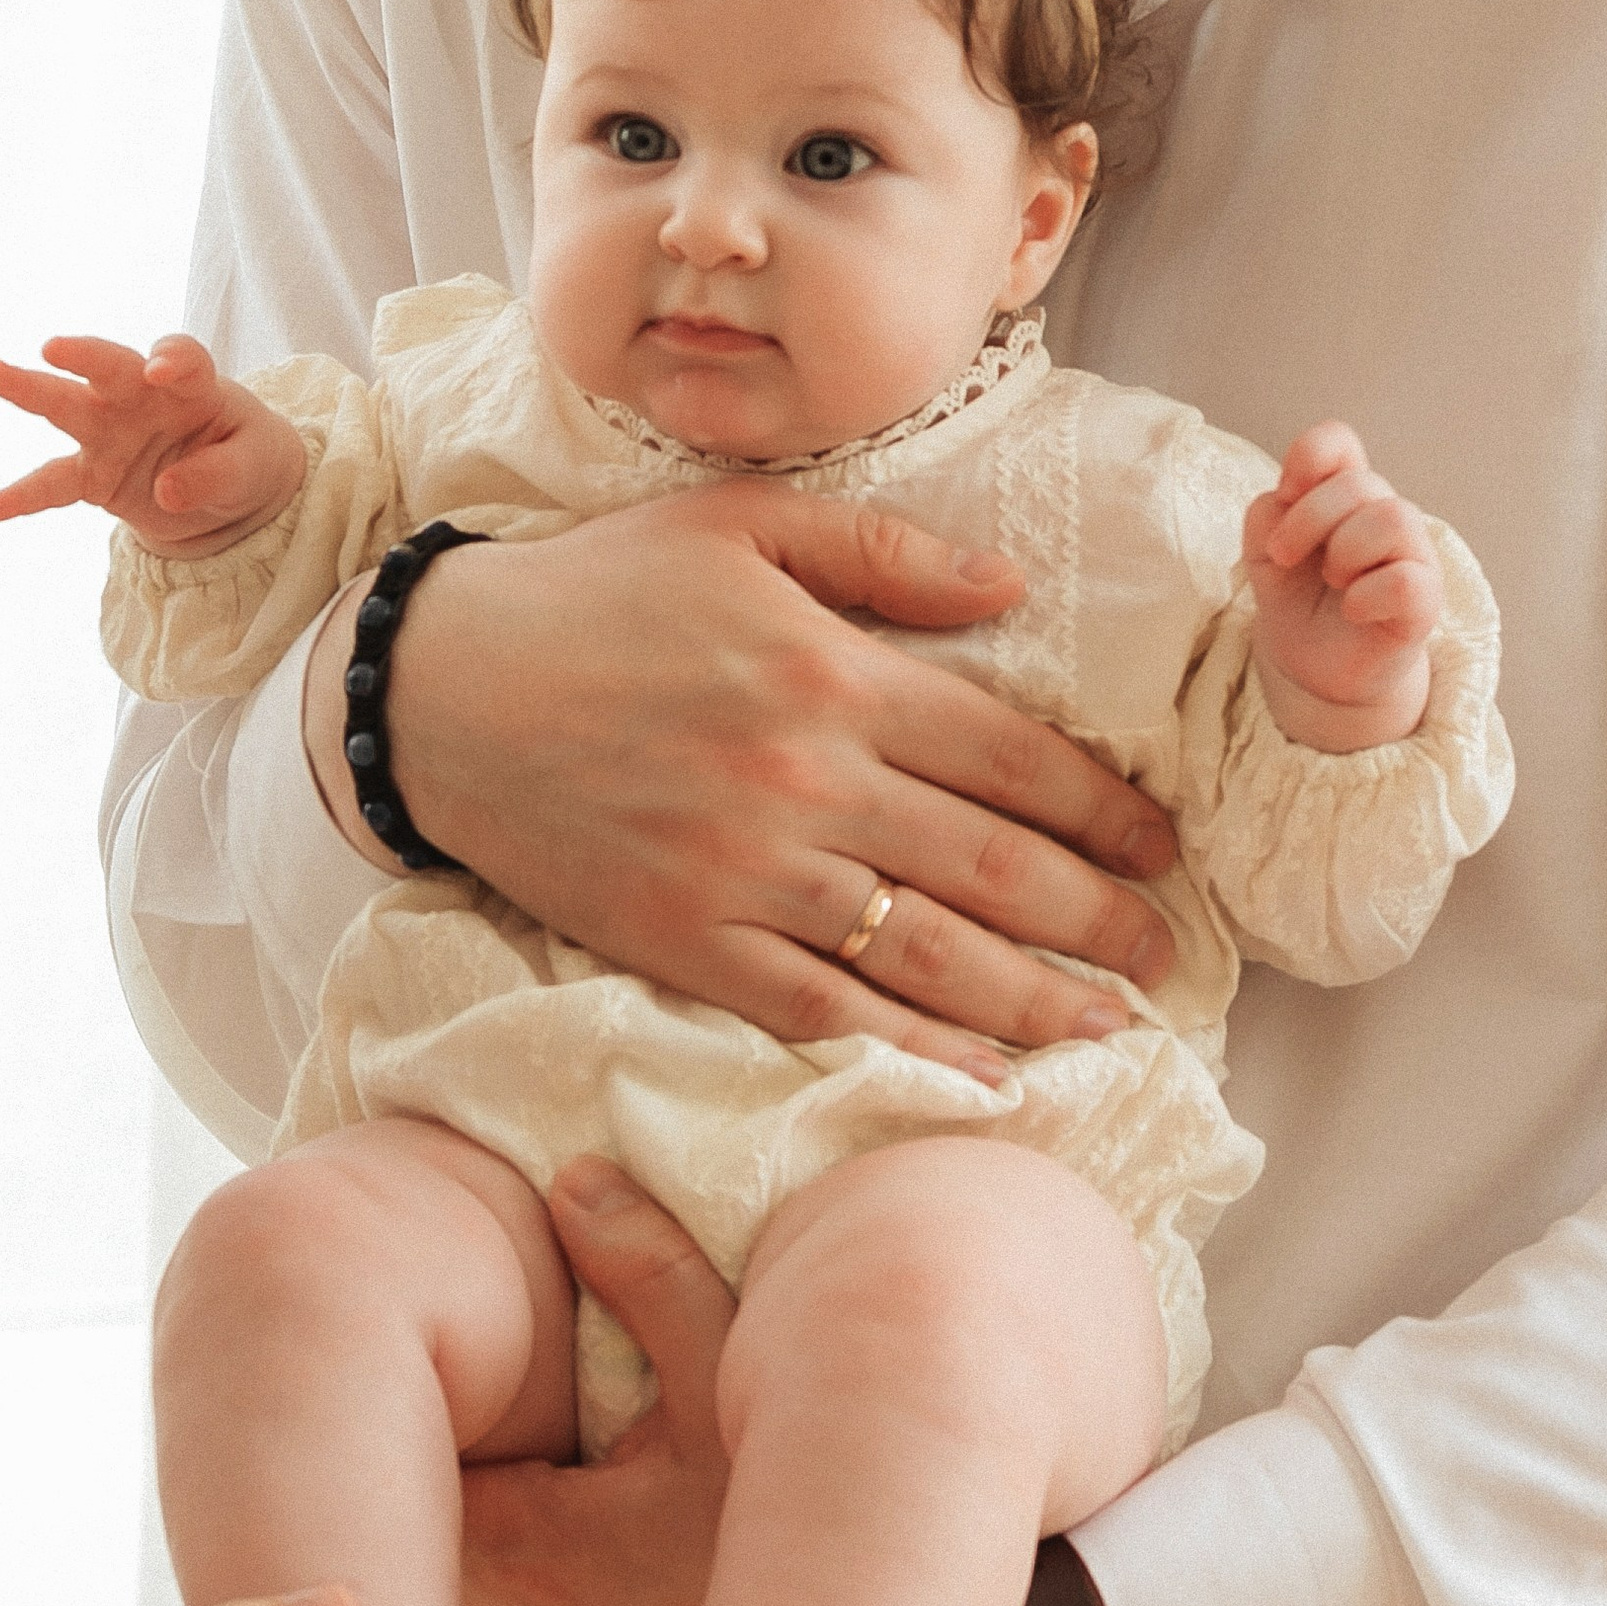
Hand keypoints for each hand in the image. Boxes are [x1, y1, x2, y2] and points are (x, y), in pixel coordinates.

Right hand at [0, 333, 306, 549]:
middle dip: (82, 355)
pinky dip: (20, 497)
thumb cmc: (246, 458)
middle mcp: (142, 398)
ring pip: (66, 406)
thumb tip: (167, 491)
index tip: (160, 370)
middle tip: (52, 347)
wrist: (229, 488)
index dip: (172, 359)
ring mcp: (110, 432)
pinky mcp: (92, 474)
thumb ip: (218, 475)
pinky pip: (52, 484)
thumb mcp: (252, 469)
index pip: (181, 358)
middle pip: (109, 368)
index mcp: (192, 384)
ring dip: (28, 389)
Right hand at [377, 486, 1177, 1070]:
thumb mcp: (739, 526)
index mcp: (833, 673)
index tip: (1161, 845)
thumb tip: (1010, 582)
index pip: (1009, 756)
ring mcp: (748, 874)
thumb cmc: (594, 593)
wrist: (439, 690)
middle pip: (992, 866)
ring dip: (1036, 1000)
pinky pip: (825, 1011)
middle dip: (1098, 919)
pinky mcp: (690, 943)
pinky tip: (984, 1079)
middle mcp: (807, 782)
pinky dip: (913, 1050)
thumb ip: (884, 551)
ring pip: (927, 954)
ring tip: (1112, 1027)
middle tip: (1167, 956)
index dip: (1102, 808)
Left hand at [462, 1167, 1028, 1605]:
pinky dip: (528, 1591)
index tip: (440, 1364)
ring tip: (513, 1452)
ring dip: (482, 1538)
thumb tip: (572, 1182)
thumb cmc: (814, 1509)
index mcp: (544, 1559)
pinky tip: (566, 1527)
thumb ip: (647, 1270)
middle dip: (440, 1475)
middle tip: (464, 1393)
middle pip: (433, 1551)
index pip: (416, 1486)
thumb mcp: (733, 1367)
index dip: (415, 1422)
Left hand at [1243, 422, 1442, 748]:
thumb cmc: (1297, 599)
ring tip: (1333, 581)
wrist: (1315, 668)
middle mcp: (1384, 516)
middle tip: (1285, 556)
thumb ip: (1267, 516)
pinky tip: (1352, 610)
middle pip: (1360, 482)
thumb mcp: (1264, 554)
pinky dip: (1368, 594)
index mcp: (1343, 495)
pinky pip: (1408, 580)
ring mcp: (1412, 556)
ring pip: (1394, 518)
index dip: (1311, 455)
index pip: (1340, 441)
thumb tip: (1284, 497)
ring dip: (1346, 551)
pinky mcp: (1424, 603)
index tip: (1285, 491)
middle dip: (1309, 518)